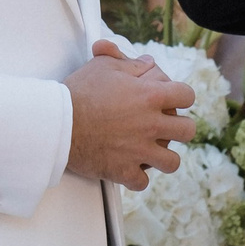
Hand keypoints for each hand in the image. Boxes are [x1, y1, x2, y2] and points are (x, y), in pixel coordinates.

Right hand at [65, 41, 197, 189]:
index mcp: (150, 97)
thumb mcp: (104, 66)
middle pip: (187, 130)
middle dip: (179, 128)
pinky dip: (136, 177)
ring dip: (163, 157)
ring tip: (151, 151)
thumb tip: (147, 63)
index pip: (186, 95)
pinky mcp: (124, 171)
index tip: (172, 100)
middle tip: (164, 127)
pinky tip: (128, 167)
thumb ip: (130, 63)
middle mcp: (151, 125)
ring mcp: (140, 151)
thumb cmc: (79, 92)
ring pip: (172, 162)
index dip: (180, 96)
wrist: (57, 122)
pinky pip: (142, 182)